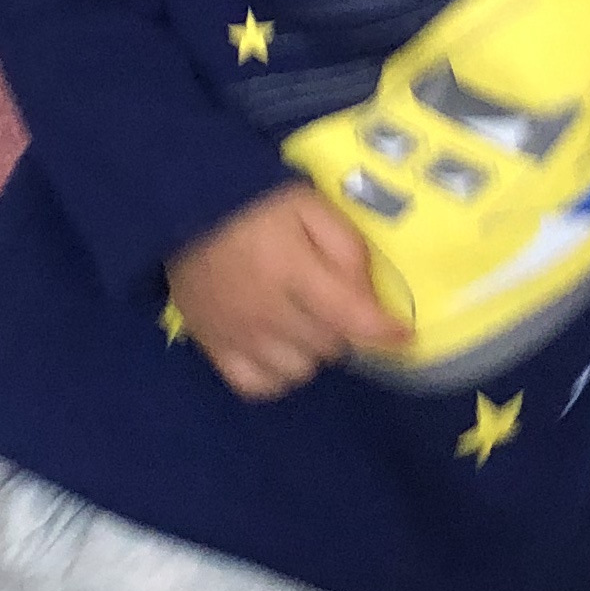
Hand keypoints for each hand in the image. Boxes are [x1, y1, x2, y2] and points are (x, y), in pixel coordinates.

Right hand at [170, 186, 411, 400]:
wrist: (186, 207)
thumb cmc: (258, 205)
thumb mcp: (311, 207)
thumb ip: (347, 248)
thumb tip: (370, 297)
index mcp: (292, 270)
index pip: (351, 318)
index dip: (385, 331)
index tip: (403, 333)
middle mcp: (266, 312)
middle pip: (330, 347)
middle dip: (343, 328)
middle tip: (334, 303)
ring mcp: (237, 335)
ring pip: (300, 370)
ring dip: (312, 351)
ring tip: (304, 322)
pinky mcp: (213, 347)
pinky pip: (259, 385)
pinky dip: (277, 374)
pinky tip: (280, 348)